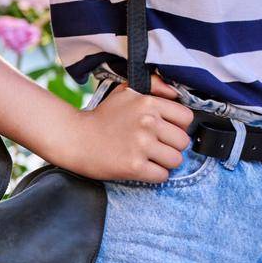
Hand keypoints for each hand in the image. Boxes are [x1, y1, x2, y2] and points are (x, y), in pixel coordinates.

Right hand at [54, 73, 195, 182]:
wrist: (74, 137)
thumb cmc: (102, 116)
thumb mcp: (127, 92)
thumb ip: (154, 86)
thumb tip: (175, 92)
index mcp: (148, 103)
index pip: (186, 118)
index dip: (179, 126)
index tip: (167, 131)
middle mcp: (148, 123)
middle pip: (183, 141)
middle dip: (173, 146)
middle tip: (158, 147)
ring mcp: (141, 145)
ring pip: (176, 160)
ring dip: (165, 162)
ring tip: (151, 158)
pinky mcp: (134, 166)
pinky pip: (162, 176)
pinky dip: (155, 175)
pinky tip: (144, 168)